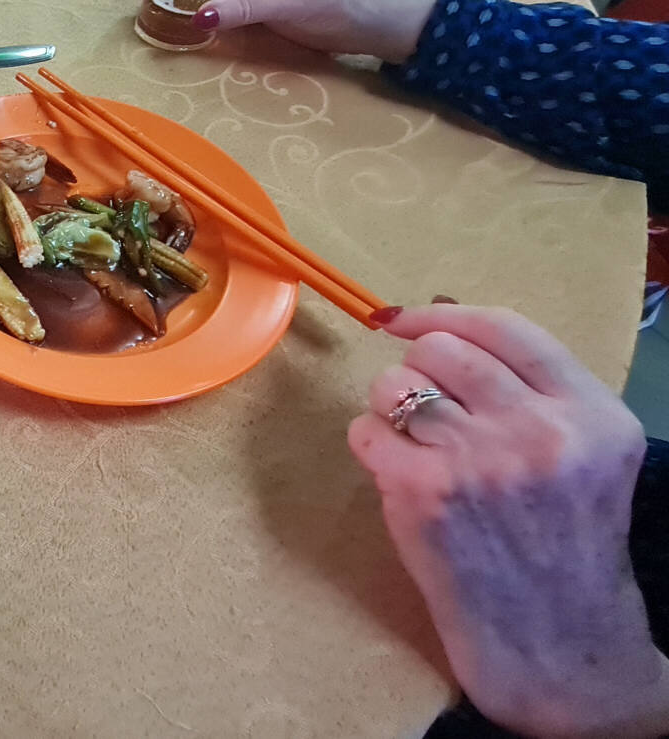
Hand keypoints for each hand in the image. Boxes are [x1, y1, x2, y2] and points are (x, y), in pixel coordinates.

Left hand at [350, 304, 667, 737]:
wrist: (554, 640)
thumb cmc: (560, 542)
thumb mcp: (584, 455)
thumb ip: (530, 391)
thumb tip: (436, 318)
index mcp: (591, 414)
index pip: (504, 329)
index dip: (442, 316)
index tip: (406, 319)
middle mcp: (540, 431)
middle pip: (439, 350)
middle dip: (417, 370)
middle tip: (428, 410)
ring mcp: (480, 461)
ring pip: (394, 385)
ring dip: (390, 408)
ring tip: (417, 446)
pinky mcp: (424, 492)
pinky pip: (366, 432)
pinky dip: (371, 446)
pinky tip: (399, 475)